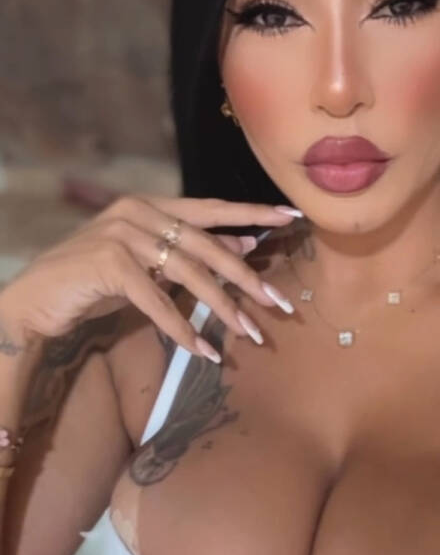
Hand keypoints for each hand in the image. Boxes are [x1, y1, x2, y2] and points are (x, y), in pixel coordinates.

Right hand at [0, 194, 301, 358]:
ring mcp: (121, 234)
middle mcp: (137, 211)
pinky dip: (182, 328)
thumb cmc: (93, 284)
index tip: (290, 217)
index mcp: (150, 205)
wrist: (35, 301)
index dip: (251, 214)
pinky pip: (158, 301)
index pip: (210, 207)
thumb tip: (245, 248)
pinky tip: (203, 350)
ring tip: (249, 334)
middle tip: (279, 304)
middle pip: (207, 246)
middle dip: (246, 278)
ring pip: (188, 274)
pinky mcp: (108, 264)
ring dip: (222, 309)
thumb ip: (189, 254)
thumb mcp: (148, 265)